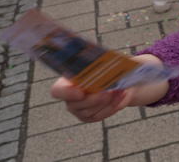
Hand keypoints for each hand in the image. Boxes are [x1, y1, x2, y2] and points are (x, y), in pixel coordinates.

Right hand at [50, 54, 167, 121]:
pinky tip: (121, 96)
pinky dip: (112, 106)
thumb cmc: (108, 68)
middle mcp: (70, 98)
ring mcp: (78, 110)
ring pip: (89, 111)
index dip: (66, 93)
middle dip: (93, 98)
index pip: (57, 90)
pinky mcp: (89, 117)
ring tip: (119, 90)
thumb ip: (101, 65)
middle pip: (74, 104)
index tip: (81, 92)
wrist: (120, 79)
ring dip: (106, 102)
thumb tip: (106, 63)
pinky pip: (99, 116)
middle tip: (109, 91)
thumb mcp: (105, 62)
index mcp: (67, 81)